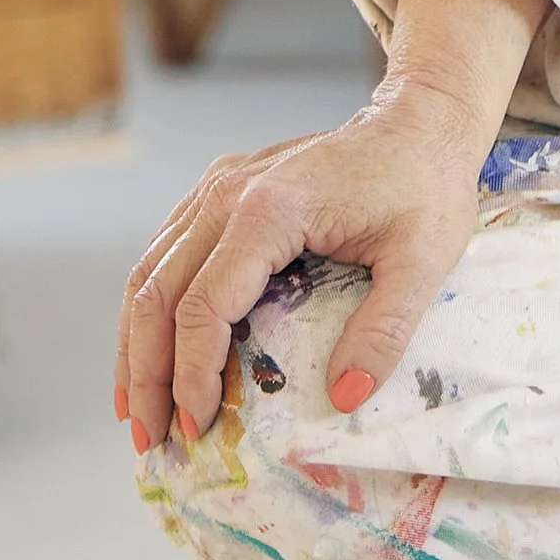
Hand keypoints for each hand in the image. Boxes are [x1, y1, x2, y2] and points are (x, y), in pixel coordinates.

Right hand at [115, 86, 487, 451]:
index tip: (197, 426)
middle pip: (158, 294)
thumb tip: (345, 399)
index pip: (204, 305)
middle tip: (150, 439)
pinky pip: (165, 255)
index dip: (192, 373)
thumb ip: (385, 330)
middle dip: (145, 375)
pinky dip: (149, 311)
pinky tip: (152, 355)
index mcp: (270, 209)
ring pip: (148, 274)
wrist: (419, 120)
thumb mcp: (424, 260)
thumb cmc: (424, 186)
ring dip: (134, 347)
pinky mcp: (218, 191)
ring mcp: (217, 187)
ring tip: (136, 412)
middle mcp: (227, 194)